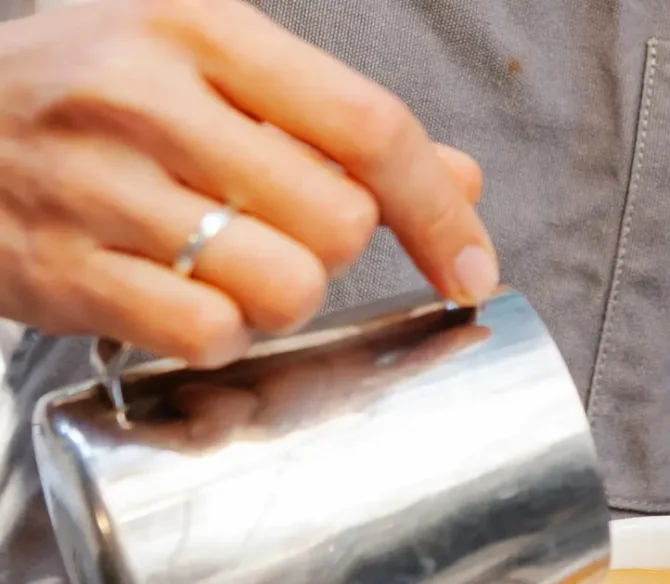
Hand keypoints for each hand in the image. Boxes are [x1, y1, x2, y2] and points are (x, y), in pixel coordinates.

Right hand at [0, 0, 494, 366]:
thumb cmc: (96, 97)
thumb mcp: (215, 68)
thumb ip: (340, 126)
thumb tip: (462, 181)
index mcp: (205, 32)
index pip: (368, 127)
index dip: (439, 210)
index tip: (473, 268)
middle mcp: (152, 100)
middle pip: (337, 222)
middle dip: (337, 253)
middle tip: (282, 234)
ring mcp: (102, 189)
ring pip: (283, 287)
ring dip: (284, 301)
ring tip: (233, 271)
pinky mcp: (67, 273)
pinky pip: (207, 334)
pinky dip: (221, 337)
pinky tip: (188, 304)